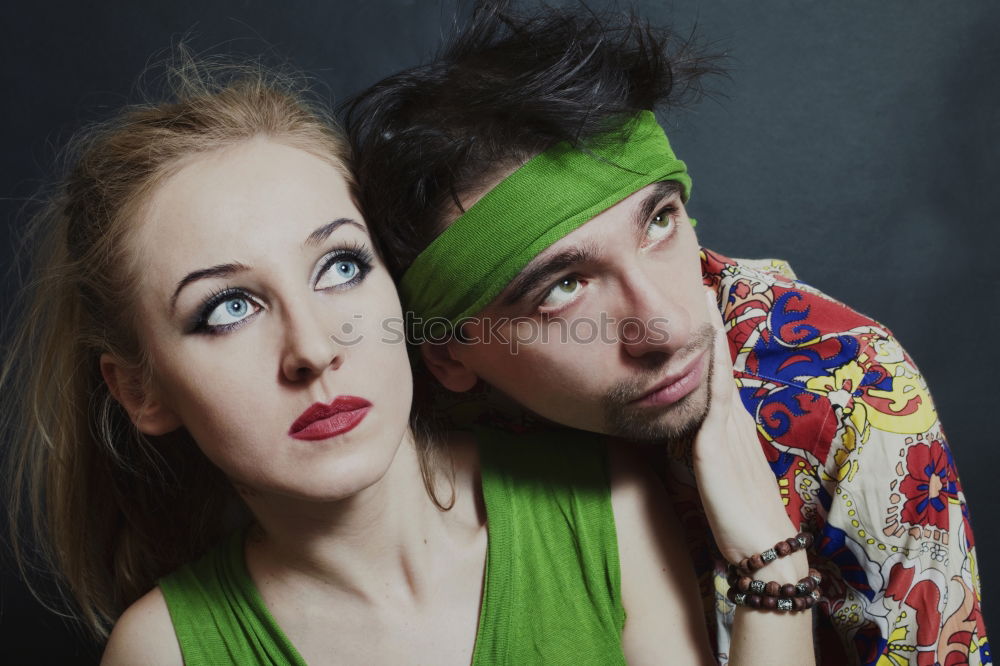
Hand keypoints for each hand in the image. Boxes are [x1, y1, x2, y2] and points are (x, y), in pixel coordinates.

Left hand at [692, 289, 798, 564]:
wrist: (764, 552)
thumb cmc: (741, 520)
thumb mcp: (718, 476)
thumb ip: (705, 452)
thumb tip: (687, 436)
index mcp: (733, 429)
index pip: (721, 377)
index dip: (714, 345)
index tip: (704, 312)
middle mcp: (734, 423)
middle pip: (722, 364)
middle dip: (713, 327)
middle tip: (703, 286)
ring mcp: (728, 432)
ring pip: (718, 373)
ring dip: (712, 337)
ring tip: (704, 301)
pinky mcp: (716, 448)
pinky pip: (713, 400)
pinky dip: (710, 371)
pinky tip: (703, 349)